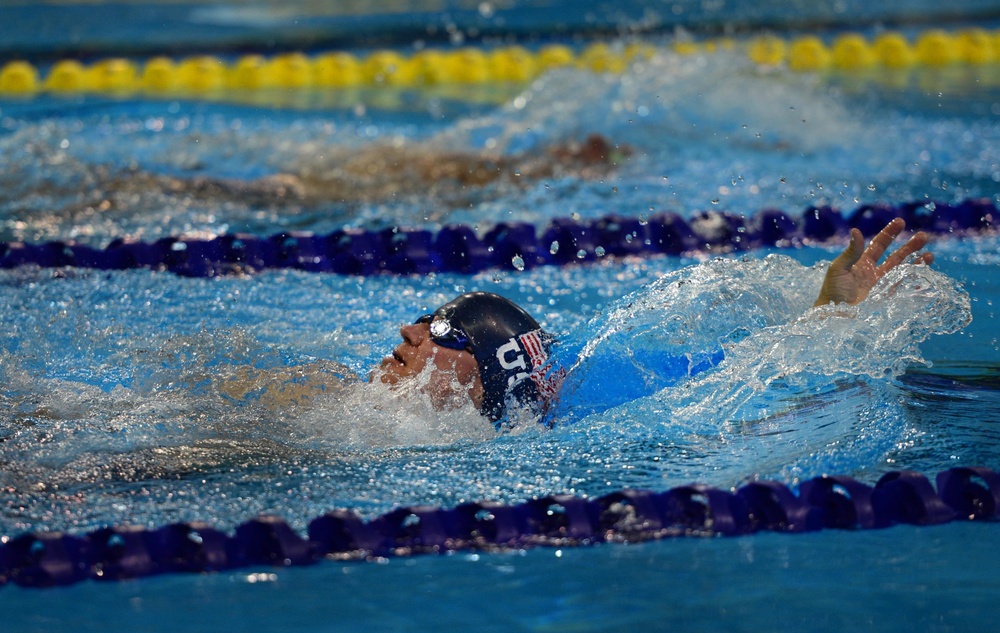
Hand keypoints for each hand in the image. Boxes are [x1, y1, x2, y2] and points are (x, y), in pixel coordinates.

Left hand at [813, 218, 933, 306]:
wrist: (833, 314)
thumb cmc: (832, 291)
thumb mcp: (839, 268)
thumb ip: (851, 252)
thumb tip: (856, 230)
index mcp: (862, 262)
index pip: (879, 245)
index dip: (890, 233)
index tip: (901, 222)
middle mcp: (874, 272)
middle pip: (896, 256)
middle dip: (910, 247)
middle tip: (924, 237)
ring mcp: (881, 285)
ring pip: (903, 271)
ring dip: (916, 263)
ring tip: (930, 255)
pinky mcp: (886, 298)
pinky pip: (903, 288)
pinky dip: (915, 282)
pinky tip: (925, 276)